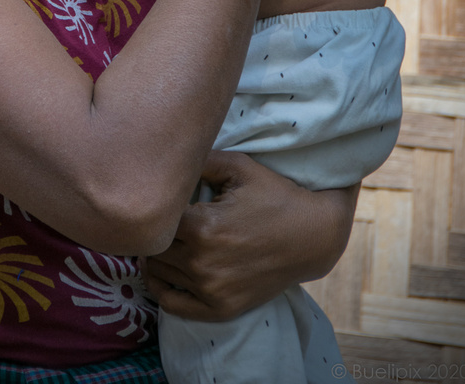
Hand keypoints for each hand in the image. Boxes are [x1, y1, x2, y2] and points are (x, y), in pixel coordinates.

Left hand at [141, 150, 358, 321]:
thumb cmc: (274, 196)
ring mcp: (210, 289)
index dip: (155, 205)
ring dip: (156, 254)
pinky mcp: (220, 309)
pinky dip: (160, 288)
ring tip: (165, 236)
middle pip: (152, 245)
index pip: (155, 217)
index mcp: (201, 226)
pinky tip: (162, 270)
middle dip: (154, 228)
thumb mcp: (238, 166)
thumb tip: (166, 156)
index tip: (160, 196)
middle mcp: (202, 262)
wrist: (312, 237)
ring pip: (158, 271)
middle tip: (159, 215)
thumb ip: (198, 159)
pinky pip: (172, 305)